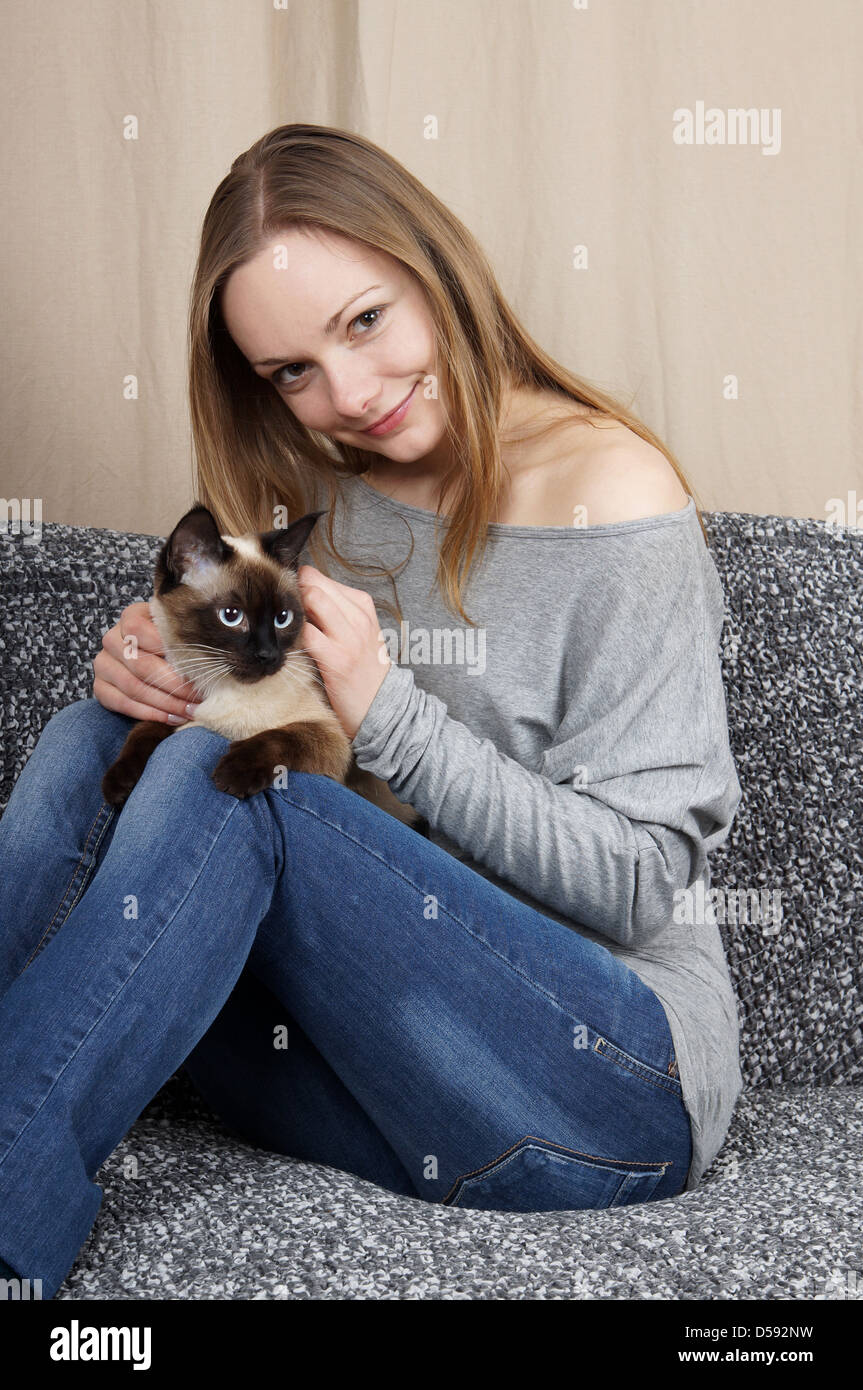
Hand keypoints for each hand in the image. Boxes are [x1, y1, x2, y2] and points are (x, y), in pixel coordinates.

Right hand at [92, 600, 203, 723]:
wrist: (151, 656)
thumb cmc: (173, 643)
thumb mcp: (179, 632)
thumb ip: (190, 636)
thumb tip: (215, 651)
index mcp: (131, 617)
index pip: (140, 630)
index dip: (168, 651)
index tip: (197, 668)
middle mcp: (112, 639)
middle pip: (140, 665)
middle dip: (174, 685)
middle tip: (198, 698)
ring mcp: (103, 664)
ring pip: (133, 687)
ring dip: (165, 703)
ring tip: (190, 711)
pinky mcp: (100, 687)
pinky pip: (122, 704)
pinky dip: (150, 714)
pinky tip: (172, 718)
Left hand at [297, 567, 391, 739]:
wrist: (381, 703)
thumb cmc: (363, 666)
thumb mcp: (358, 630)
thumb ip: (334, 610)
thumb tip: (299, 593)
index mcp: (362, 604)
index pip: (321, 578)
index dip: (298, 583)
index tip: (287, 597)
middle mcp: (358, 616)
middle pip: (314, 584)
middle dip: (291, 592)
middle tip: (280, 612)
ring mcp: (349, 636)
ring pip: (312, 600)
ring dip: (292, 610)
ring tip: (286, 628)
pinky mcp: (336, 658)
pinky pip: (307, 633)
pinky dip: (293, 634)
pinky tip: (289, 644)